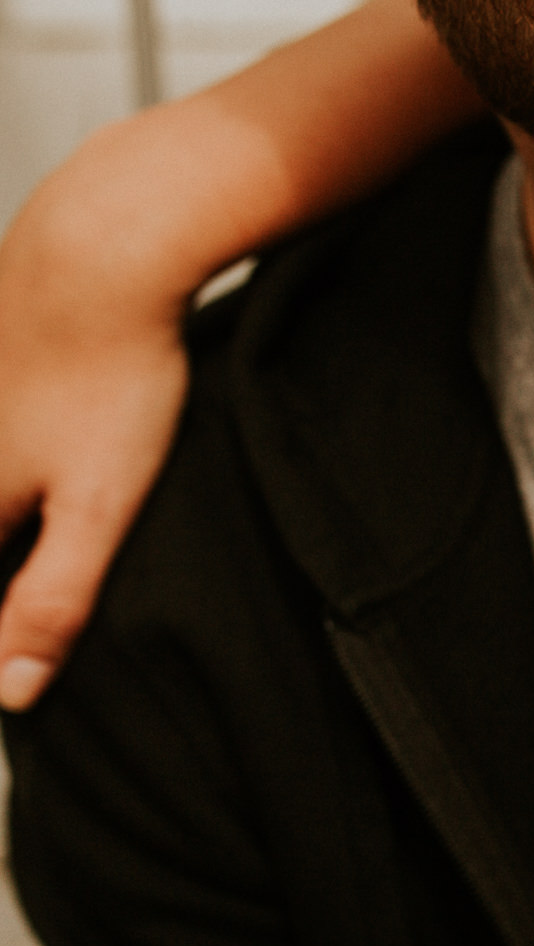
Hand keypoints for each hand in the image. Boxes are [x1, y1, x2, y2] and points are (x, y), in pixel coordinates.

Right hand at [0, 141, 190, 711]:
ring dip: (7, 540)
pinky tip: (29, 478)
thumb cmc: (111, 379)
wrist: (103, 254)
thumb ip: (55, 597)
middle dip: (1, 589)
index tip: (13, 680)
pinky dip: (12, 483)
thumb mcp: (100, 505)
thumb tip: (10, 691)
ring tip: (24, 567)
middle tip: (24, 641)